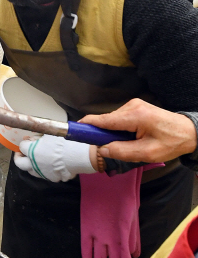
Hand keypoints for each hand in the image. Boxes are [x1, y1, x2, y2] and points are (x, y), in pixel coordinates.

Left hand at [14, 135, 95, 181]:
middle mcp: (33, 164)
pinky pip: (43, 174)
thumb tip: (32, 138)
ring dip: (30, 165)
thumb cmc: (65, 142)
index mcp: (31, 151)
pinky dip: (43, 169)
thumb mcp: (50, 134)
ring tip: (36, 159)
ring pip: (30, 171)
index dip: (24, 143)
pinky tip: (49, 164)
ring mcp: (42, 173)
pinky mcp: (51, 178)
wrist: (78, 155)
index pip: (22, 146)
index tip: (27, 140)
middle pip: (19, 163)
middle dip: (19, 157)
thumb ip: (39, 137)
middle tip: (23, 152)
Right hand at [79, 169, 142, 257]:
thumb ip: (133, 234)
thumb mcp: (133, 213)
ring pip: (97, 256)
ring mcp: (95, 233)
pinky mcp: (86, 226)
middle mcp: (108, 236)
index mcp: (122, 233)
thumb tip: (134, 251)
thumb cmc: (123, 192)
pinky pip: (85, 246)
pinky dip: (87, 256)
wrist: (104, 178)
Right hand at [80, 100, 197, 162]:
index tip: (71, 131)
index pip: (103, 120)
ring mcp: (133, 105)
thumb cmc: (171, 142)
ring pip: (111, 121)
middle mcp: (131, 106)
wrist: (189, 131)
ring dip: (112, 134)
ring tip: (127, 145)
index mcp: (134, 116)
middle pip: (105, 121)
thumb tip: (102, 150)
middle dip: (102, 135)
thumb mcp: (147, 153)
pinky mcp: (135, 107)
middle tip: (109, 150)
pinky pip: (118, 120)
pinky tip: (130, 138)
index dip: (85, 126)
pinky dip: (118, 130)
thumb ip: (122, 152)